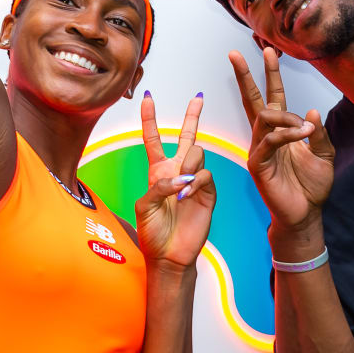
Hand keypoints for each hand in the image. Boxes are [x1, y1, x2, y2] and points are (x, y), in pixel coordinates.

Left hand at [135, 93, 215, 267]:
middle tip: (198, 98)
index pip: (153, 139)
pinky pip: (206, 174)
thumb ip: (159, 185)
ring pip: (197, 153)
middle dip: (192, 116)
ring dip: (188, 165)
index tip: (147, 97)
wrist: (169, 255)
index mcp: (157, 172)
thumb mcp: (145, 206)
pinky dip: (195, 182)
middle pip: (187, 137)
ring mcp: (194, 181)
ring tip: (180, 188)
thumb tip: (182, 177)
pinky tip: (186, 195)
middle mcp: (177, 172)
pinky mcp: (208, 193)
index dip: (149, 118)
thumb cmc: (152, 232)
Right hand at [230, 46, 333, 235]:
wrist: (305, 214)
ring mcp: (259, 149)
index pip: (272, 97)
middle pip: (253, 100)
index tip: (267, 50)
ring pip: (264, 118)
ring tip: (303, 128)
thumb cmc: (312, 186)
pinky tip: (300, 134)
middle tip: (235, 53)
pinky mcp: (258, 164)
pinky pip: (269, 140)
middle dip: (245, 76)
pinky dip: (286, 134)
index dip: (270, 74)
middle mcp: (266, 136)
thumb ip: (317, 132)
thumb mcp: (324, 154)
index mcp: (281, 131)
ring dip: (286, 117)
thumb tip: (311, 110)